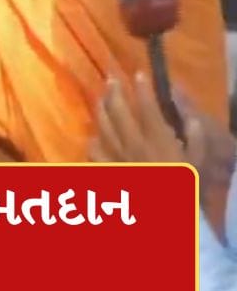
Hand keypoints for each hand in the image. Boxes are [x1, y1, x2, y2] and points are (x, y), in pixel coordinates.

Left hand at [92, 73, 236, 242]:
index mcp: (158, 140)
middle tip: (111, 78)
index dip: (143, 89)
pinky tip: (94, 136)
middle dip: (115, 92)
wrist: (163, 216)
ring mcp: (117, 158)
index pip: (147, 108)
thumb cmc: (183, 190)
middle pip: (119, 112)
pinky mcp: (107, 171)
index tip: (138, 74)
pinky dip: (93, 142)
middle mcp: (134, 144)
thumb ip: (195, 139)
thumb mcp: (197, 164)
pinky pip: (94, 153)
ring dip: (101, 110)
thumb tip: (191, 119)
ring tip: (100, 99)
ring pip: (103, 127)